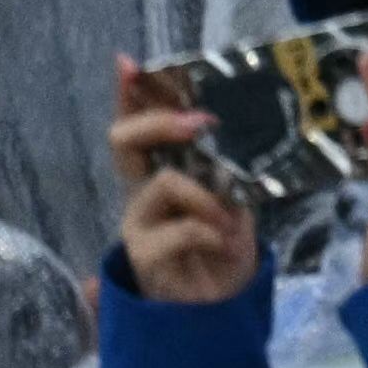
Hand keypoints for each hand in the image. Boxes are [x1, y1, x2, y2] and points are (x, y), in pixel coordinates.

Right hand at [111, 83, 261, 310]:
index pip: (140, 122)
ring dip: (205, 195)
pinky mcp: (144, 255)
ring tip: (231, 216)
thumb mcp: (236, 192)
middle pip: (123, 140)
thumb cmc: (226, 240)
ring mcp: (138, 223)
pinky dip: (209, 232)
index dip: (131, 93)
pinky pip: (176, 230)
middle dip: (159, 122)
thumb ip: (231, 161)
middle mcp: (142, 191)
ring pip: (161, 183)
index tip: (128, 62)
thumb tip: (243, 119)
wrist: (221, 304)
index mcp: (163, 169)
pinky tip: (226, 243)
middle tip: (201, 122)